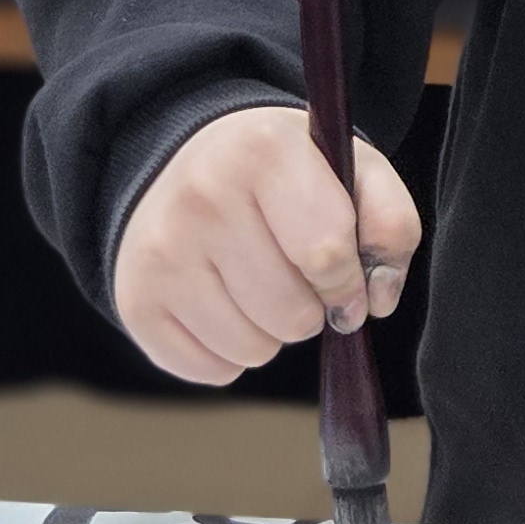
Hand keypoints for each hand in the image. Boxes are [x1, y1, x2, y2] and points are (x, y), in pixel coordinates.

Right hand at [112, 104, 420, 385]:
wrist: (185, 162)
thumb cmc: (283, 175)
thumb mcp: (349, 168)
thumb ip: (390, 222)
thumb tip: (378, 299)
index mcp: (261, 152)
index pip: (327, 254)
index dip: (349, 281)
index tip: (345, 275)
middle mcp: (200, 198)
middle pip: (292, 316)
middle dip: (309, 306)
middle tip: (291, 271)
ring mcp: (159, 252)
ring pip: (253, 350)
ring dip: (269, 330)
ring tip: (254, 281)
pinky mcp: (135, 302)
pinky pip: (212, 371)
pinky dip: (228, 350)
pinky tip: (220, 300)